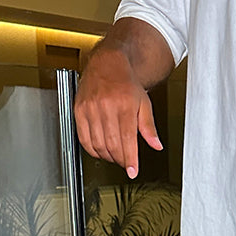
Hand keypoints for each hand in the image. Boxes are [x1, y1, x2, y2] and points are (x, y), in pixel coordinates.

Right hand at [74, 47, 162, 178]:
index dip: (130, 159)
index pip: (127, 139)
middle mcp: (105, 106)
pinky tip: (101, 150)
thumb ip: (149, 127)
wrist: (107, 64)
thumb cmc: (126, 83)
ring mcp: (90, 109)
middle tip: (126, 163)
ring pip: (97, 144)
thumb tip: (156, 145)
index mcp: (124, 105)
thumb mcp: (144, 104)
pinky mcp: (79, 111)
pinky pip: (84, 138)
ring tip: (116, 156)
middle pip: (112, 144)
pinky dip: (92, 150)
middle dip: (120, 159)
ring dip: (107, 156)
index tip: (133, 171)